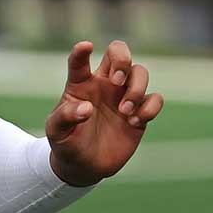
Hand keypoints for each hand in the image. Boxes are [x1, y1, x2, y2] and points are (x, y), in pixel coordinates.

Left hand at [45, 40, 164, 186]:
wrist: (84, 166)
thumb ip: (66, 117)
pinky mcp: (140, 112)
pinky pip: (155, 98)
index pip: (79, 61)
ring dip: (136, 89)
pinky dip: (149, 107)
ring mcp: (123, 96)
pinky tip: (134, 121)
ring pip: (140, 72)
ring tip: (124, 111)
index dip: (81, 51)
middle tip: (116, 80)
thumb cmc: (66, 143)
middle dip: (122, 59)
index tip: (86, 46)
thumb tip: (86, 108)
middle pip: (119, 52)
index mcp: (80, 84)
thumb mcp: (57, 131)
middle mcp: (103, 84)